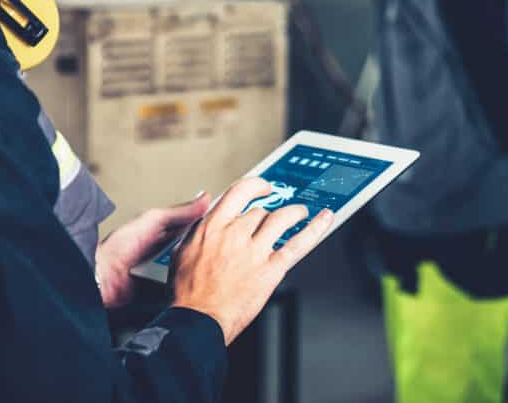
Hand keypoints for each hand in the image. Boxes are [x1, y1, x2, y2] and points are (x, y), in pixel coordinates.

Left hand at [95, 194, 211, 308]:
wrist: (101, 279)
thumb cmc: (117, 248)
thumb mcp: (152, 220)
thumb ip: (179, 211)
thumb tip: (203, 197)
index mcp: (162, 232)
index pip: (192, 228)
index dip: (207, 228)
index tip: (224, 226)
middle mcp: (163, 253)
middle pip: (192, 251)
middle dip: (204, 252)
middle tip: (219, 251)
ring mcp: (161, 274)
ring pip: (188, 271)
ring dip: (196, 271)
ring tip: (210, 270)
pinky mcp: (160, 293)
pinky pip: (179, 289)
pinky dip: (186, 288)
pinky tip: (196, 287)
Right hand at [171, 178, 332, 344]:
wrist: (196, 321)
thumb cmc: (187, 293)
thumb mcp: (182, 251)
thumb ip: (199, 229)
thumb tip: (210, 214)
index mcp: (213, 227)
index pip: (240, 191)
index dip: (256, 185)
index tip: (262, 187)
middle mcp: (235, 234)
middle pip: (260, 211)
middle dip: (267, 214)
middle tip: (272, 219)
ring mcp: (255, 251)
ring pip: (282, 218)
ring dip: (294, 212)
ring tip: (300, 212)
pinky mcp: (271, 270)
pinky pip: (298, 244)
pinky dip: (315, 229)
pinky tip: (325, 219)